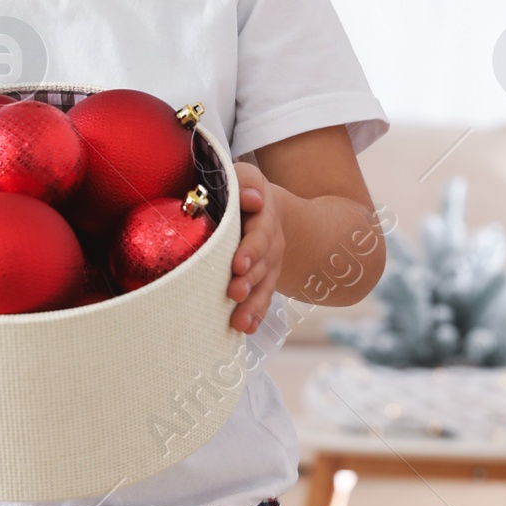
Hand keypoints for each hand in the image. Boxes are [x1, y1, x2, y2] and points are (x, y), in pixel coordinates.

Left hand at [228, 162, 284, 332]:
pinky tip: (246, 328)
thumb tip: (252, 199)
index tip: (238, 264)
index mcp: (263, 216)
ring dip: (253, 304)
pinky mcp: (265, 278)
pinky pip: (263, 297)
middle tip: (234, 293)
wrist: (262, 205)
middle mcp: (271, 241)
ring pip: (264, 285)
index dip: (251, 249)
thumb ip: (245, 182)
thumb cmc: (241, 190)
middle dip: (250, 280)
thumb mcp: (244, 176)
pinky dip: (256, 314)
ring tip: (239, 321)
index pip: (260, 233)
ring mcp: (270, 262)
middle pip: (263, 264)